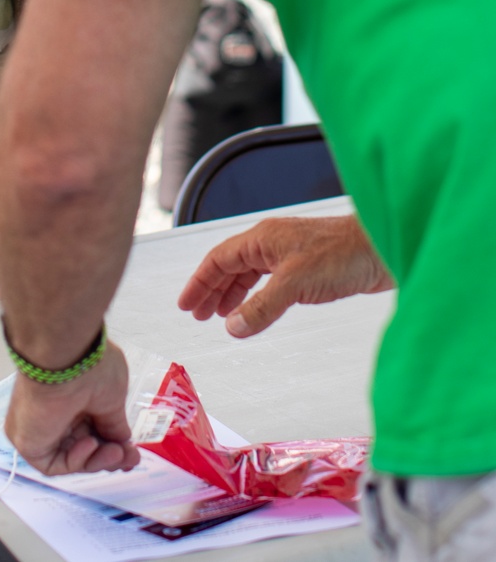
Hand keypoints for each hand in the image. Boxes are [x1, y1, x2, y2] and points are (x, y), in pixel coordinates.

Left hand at [4, 340, 139, 474]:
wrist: (65, 357)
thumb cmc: (90, 367)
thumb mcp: (112, 398)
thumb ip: (114, 424)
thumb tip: (122, 443)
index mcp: (74, 397)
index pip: (93, 430)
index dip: (113, 444)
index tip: (133, 453)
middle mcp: (56, 411)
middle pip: (84, 447)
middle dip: (110, 457)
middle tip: (131, 458)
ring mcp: (41, 427)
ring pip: (72, 458)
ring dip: (98, 460)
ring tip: (116, 452)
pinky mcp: (29, 441)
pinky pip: (54, 463)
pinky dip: (76, 460)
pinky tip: (89, 443)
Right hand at [178, 214, 392, 337]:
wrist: (381, 250)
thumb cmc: (341, 255)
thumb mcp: (294, 284)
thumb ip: (261, 307)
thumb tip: (231, 328)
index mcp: (262, 239)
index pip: (219, 259)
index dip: (200, 282)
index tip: (185, 304)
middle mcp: (271, 243)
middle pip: (231, 266)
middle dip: (213, 290)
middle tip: (198, 315)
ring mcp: (289, 255)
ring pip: (251, 274)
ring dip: (234, 294)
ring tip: (221, 316)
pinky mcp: (307, 268)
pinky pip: (270, 282)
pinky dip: (257, 297)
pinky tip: (258, 310)